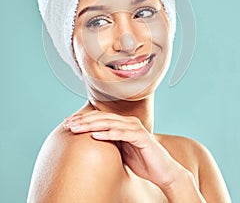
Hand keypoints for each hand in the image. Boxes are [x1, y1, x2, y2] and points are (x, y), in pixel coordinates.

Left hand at [63, 110, 185, 189]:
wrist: (163, 171)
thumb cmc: (142, 161)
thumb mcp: (121, 151)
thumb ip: (109, 143)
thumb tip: (90, 141)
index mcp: (122, 124)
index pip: (99, 118)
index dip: (83, 119)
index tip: (67, 123)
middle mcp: (128, 122)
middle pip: (102, 118)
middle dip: (83, 120)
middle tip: (67, 124)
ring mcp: (135, 128)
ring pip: (109, 123)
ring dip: (91, 125)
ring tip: (77, 128)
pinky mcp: (141, 137)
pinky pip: (122, 134)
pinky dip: (109, 134)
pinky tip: (95, 135)